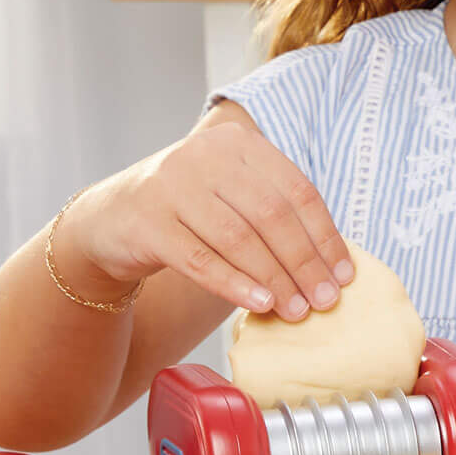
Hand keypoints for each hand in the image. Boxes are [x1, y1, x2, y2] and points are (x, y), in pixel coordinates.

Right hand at [60, 118, 352, 318]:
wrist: (111, 219)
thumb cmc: (191, 213)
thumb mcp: (234, 197)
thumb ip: (277, 214)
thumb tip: (335, 265)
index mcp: (238, 144)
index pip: (297, 191)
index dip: (325, 237)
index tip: (344, 276)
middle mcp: (204, 156)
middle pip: (271, 215)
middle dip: (304, 263)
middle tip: (325, 301)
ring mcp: (171, 186)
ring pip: (238, 239)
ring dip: (274, 280)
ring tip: (297, 310)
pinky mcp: (146, 222)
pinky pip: (200, 260)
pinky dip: (235, 285)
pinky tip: (260, 304)